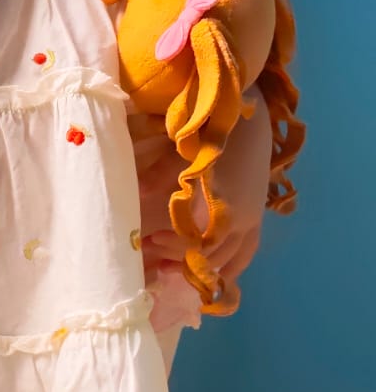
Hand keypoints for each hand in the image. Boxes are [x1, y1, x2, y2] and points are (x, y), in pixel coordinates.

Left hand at [131, 89, 272, 286]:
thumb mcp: (187, 153)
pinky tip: (213, 274)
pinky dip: (230, 266)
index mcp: (225, 207)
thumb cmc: (217, 132)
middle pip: (211, 256)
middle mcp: (242, 221)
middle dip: (181, 259)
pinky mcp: (257, 217)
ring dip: (203, 267)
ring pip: (231, 260)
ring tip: (176, 268)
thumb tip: (134, 193)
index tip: (150, 239)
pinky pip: (247, 252)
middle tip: (155, 255)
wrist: (253, 116)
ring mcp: (253, 221)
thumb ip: (161, 176)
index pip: (196, 244)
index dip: (172, 247)